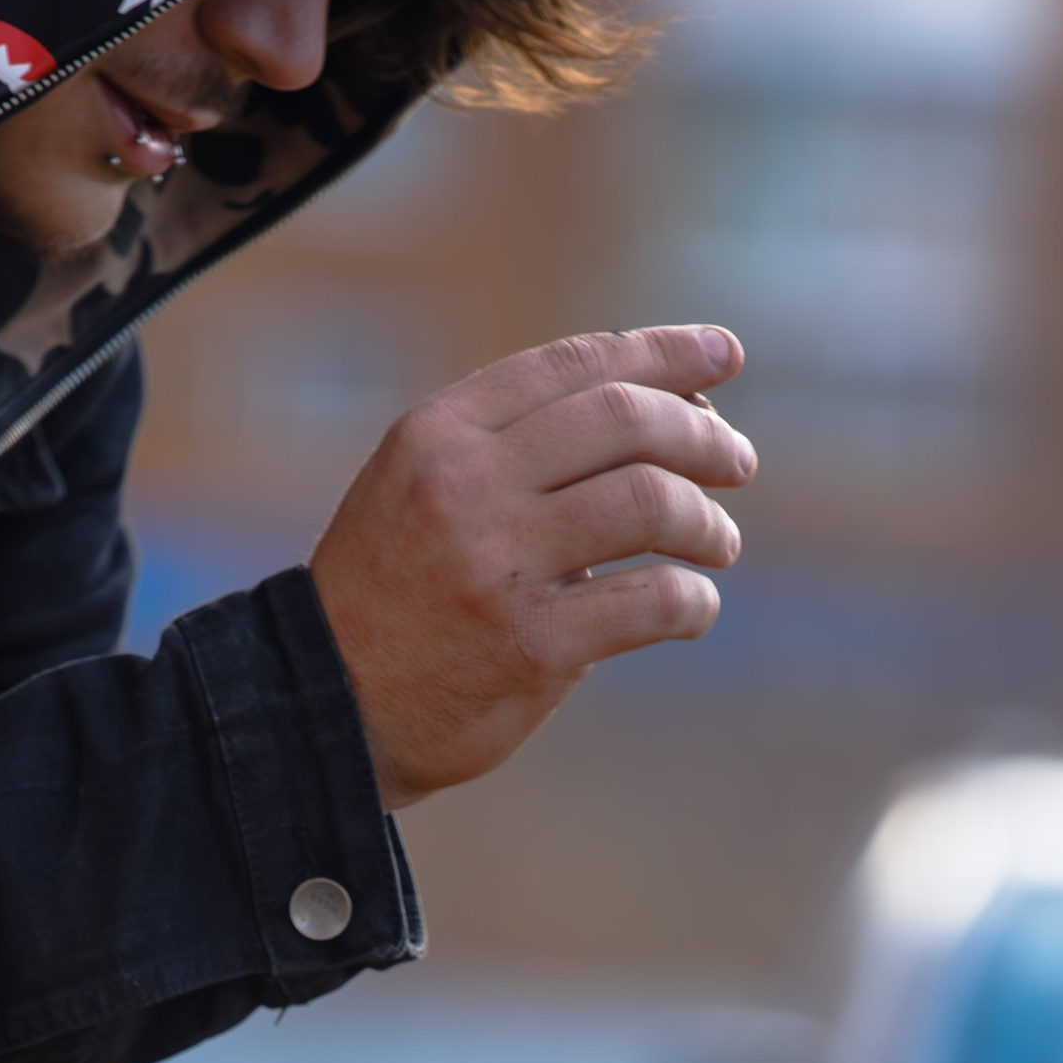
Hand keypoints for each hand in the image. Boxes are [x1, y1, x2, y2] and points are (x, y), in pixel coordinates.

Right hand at [309, 325, 752, 809]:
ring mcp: (496, 566)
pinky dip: (694, 600)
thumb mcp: (420, 488)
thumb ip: (513, 446)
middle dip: (702, 434)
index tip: (725, 357)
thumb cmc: (396, 595)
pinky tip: (693, 608)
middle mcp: (465, 486)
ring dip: (707, 520)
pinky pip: (653, 600)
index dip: (664, 353)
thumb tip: (666, 404)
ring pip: (650, 500)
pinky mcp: (531, 647)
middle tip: (736, 462)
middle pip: (625, 421)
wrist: (325, 709)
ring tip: (719, 542)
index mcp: (438, 434)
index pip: (574, 366)